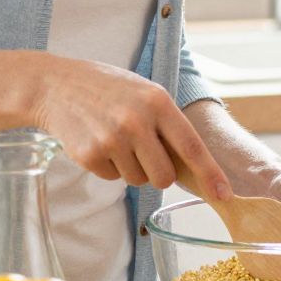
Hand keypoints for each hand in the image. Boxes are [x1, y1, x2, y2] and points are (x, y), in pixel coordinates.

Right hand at [32, 56, 228, 198]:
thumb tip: (193, 166)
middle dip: (159, 174)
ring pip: (138, 181)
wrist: (56, 85)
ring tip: (117, 140)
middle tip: (145, 154)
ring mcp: (111, 140)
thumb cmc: (110, 90)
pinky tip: (98, 142)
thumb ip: (169, 124)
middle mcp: (136, 122)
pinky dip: (108, 167)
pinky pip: (112, 179)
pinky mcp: (88, 155)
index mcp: (158, 102)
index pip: (192, 147)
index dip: (210, 174)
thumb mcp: (147, 93)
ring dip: (131, 168)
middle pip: (164, 177)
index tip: (225, 195)